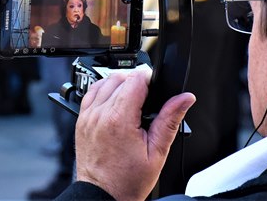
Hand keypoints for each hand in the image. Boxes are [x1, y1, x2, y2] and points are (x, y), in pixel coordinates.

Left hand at [75, 71, 195, 200]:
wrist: (102, 196)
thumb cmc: (127, 180)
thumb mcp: (157, 152)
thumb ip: (170, 120)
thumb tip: (184, 99)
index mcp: (119, 120)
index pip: (136, 79)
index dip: (150, 80)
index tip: (155, 91)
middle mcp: (100, 114)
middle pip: (121, 78)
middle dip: (137, 85)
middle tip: (146, 104)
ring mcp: (87, 117)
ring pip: (105, 82)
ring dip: (120, 86)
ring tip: (132, 105)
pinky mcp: (81, 121)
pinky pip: (91, 94)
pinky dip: (104, 93)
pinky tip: (115, 106)